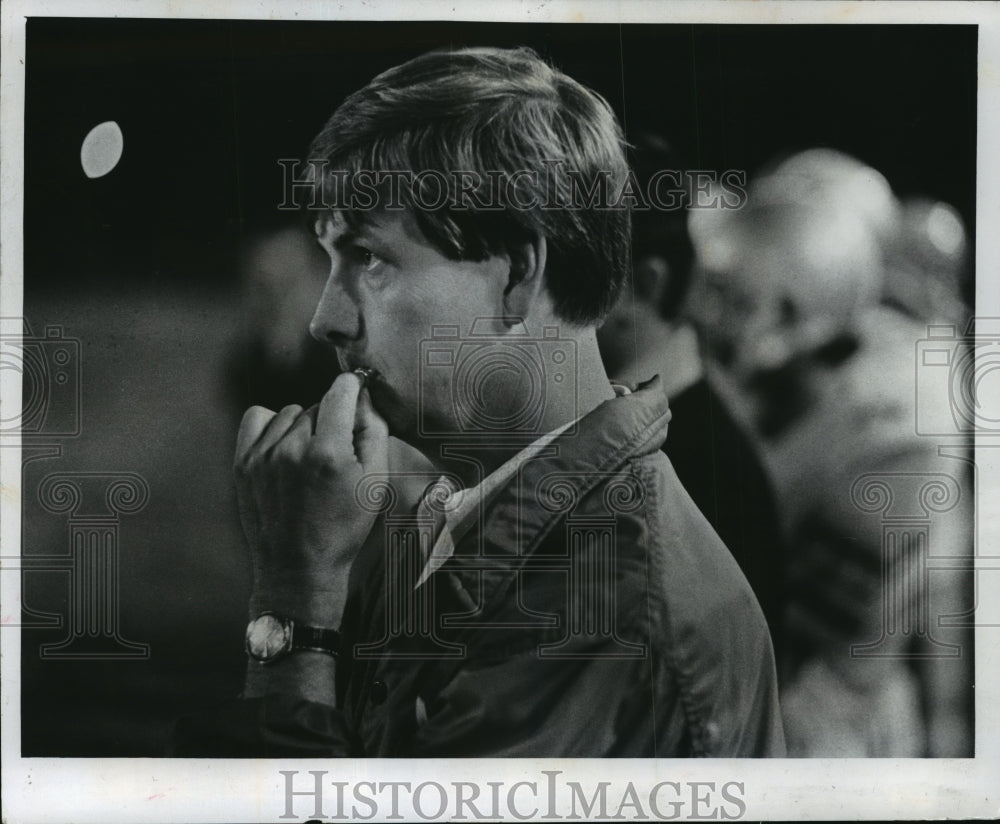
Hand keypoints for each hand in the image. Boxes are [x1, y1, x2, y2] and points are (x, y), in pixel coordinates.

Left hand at [234, 372, 388, 624]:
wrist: (299, 568)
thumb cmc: (343, 529)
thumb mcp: (374, 483)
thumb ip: (374, 432)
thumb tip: (366, 396)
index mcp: (329, 454)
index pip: (341, 392)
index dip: (354, 386)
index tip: (358, 388)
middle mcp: (292, 449)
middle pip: (317, 406)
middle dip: (331, 420)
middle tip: (336, 454)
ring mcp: (262, 456)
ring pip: (289, 412)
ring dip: (303, 425)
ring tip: (310, 457)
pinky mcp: (242, 463)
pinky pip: (257, 419)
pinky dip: (273, 425)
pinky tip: (284, 446)